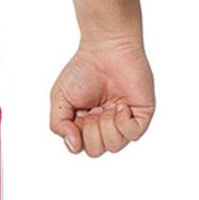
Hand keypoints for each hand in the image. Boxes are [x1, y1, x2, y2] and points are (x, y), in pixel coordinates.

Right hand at [50, 40, 154, 158]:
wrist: (106, 49)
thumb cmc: (83, 69)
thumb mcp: (59, 99)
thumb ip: (58, 125)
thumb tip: (73, 146)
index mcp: (86, 124)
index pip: (81, 147)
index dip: (77, 133)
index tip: (79, 112)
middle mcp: (105, 126)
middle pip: (96, 150)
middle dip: (91, 129)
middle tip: (94, 108)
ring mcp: (123, 121)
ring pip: (114, 146)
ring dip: (106, 125)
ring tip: (108, 105)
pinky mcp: (141, 115)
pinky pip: (133, 134)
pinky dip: (123, 122)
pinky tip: (121, 106)